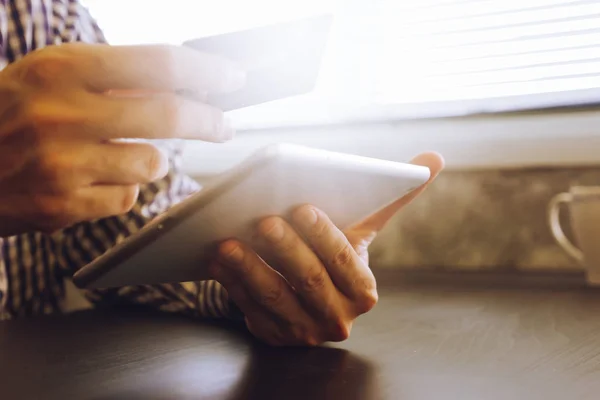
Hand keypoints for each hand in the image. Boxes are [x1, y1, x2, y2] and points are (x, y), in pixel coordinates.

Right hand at [0, 43, 244, 236]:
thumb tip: (184, 85)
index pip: (157, 63)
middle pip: (169, 116)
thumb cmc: (8, 114)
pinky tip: (88, 181)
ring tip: (116, 154)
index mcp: (61, 68)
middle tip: (224, 126)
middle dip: (209, 122)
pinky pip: (126, 198)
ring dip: (150, 161)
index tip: (232, 78)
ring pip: (152, 165)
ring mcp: (62, 164)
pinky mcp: (62, 206)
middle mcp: (62, 114)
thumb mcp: (49, 78)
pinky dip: (120, 189)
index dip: (205, 71)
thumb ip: (110, 79)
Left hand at [210, 152, 443, 345]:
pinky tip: (217, 261)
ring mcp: (304, 331)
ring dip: (250, 271)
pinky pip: (251, 312)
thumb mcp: (360, 228)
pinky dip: (232, 286)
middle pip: (311, 282)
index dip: (324, 236)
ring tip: (228, 242)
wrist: (308, 290)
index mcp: (363, 289)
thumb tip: (434, 158)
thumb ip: (393, 198)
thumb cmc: (335, 251)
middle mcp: (339, 316)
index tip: (302, 207)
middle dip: (286, 251)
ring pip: (277, 300)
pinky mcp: (275, 336)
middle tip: (263, 220)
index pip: (345, 262)